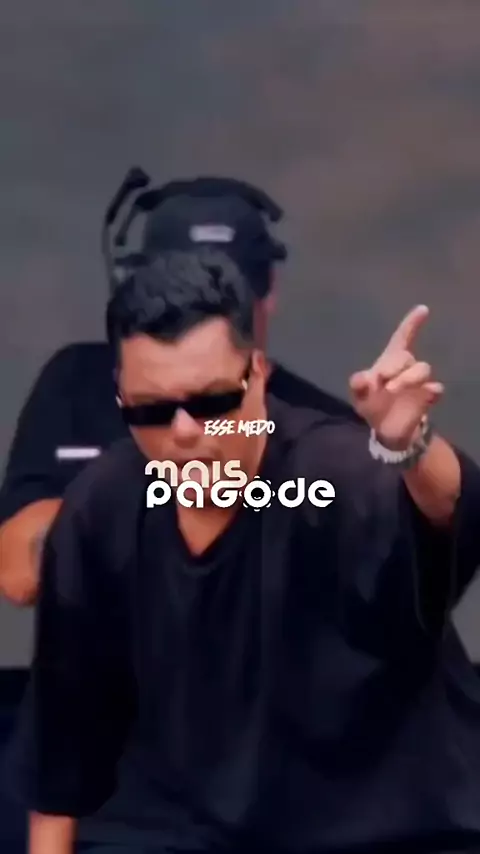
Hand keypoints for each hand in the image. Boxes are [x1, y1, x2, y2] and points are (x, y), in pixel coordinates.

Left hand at [349, 305, 443, 449]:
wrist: (385, 428)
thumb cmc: (372, 404)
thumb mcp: (359, 396)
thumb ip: (358, 385)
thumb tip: (360, 378)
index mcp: (390, 360)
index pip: (402, 337)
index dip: (411, 323)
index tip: (423, 309)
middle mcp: (406, 367)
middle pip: (407, 356)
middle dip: (394, 366)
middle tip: (382, 381)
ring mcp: (419, 382)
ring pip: (422, 369)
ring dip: (407, 378)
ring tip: (391, 390)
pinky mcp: (427, 397)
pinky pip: (435, 388)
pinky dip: (431, 390)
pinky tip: (426, 394)